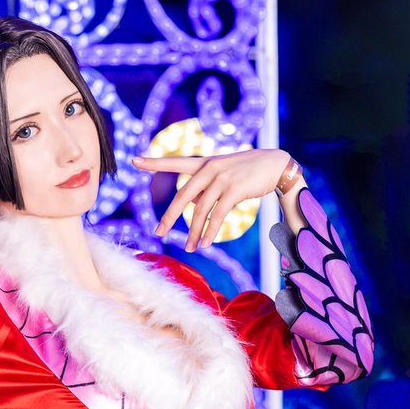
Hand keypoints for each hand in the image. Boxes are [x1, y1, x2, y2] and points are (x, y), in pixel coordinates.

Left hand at [132, 147, 291, 251]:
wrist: (276, 166)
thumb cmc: (247, 172)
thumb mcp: (222, 177)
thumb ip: (204, 189)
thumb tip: (192, 206)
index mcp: (203, 163)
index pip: (174, 162)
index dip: (153, 162)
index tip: (134, 160)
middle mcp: (209, 169)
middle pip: (182, 196)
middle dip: (169, 217)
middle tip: (158, 233)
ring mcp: (222, 178)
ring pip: (201, 210)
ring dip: (195, 232)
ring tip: (190, 248)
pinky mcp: (235, 189)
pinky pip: (218, 214)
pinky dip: (211, 231)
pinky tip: (207, 243)